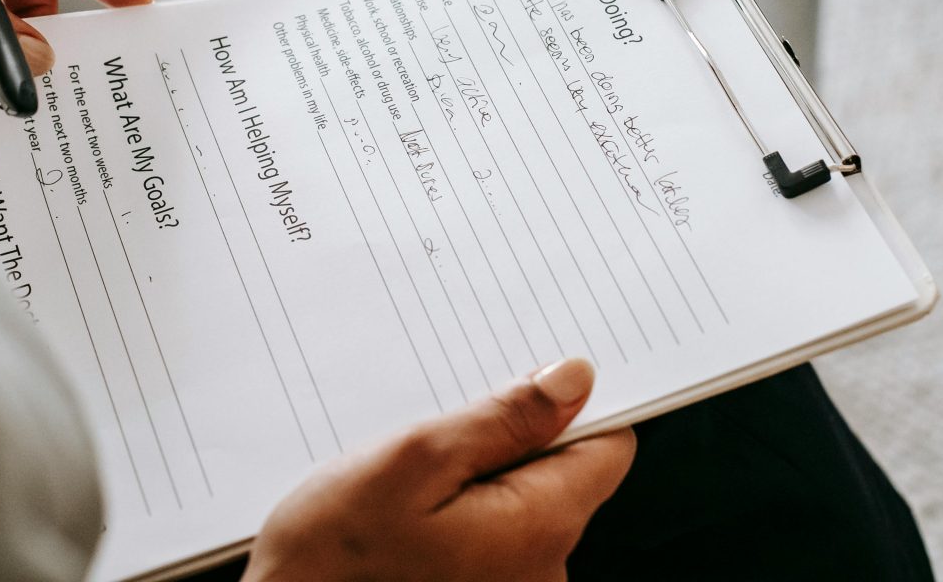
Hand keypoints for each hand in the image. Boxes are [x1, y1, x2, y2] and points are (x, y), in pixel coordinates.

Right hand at [245, 359, 634, 581]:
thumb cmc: (334, 557)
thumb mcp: (413, 459)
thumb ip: (503, 418)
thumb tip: (574, 379)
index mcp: (539, 529)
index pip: (608, 447)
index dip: (573, 405)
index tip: (522, 382)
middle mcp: (544, 572)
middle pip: (563, 474)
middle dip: (509, 439)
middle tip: (438, 429)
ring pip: (524, 501)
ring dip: (478, 475)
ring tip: (412, 475)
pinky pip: (496, 533)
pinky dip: (462, 509)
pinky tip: (410, 508)